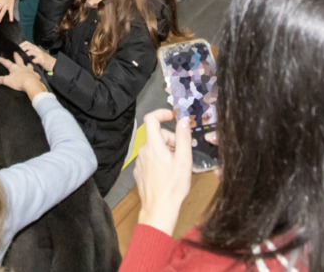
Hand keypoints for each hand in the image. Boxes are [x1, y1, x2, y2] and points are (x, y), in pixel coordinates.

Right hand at [0, 52, 45, 98]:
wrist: (30, 83)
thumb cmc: (18, 81)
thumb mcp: (7, 81)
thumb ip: (2, 79)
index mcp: (14, 68)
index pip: (7, 63)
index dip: (3, 60)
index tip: (0, 57)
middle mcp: (22, 67)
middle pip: (19, 60)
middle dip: (16, 56)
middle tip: (15, 52)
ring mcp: (29, 70)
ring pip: (29, 65)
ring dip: (28, 64)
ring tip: (28, 63)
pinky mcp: (35, 75)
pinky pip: (35, 74)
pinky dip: (35, 74)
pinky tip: (35, 75)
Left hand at [19, 41, 55, 72]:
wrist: (53, 63)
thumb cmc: (43, 59)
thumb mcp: (37, 54)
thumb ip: (31, 53)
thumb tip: (21, 53)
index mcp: (35, 48)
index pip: (27, 43)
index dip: (21, 45)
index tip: (16, 49)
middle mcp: (37, 50)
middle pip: (28, 46)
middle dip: (22, 49)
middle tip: (17, 54)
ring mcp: (40, 54)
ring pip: (31, 51)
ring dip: (25, 54)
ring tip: (21, 58)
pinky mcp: (42, 60)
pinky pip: (35, 60)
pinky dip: (31, 61)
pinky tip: (28, 63)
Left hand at [134, 109, 193, 235]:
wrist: (159, 209)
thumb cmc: (173, 187)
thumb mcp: (184, 160)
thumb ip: (184, 137)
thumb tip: (184, 120)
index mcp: (154, 145)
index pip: (151, 119)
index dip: (161, 113)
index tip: (172, 116)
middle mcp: (144, 151)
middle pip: (157, 135)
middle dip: (171, 140)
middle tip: (182, 153)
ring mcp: (140, 161)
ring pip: (155, 147)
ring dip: (166, 151)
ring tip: (177, 166)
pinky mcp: (140, 171)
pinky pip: (150, 159)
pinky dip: (160, 160)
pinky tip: (168, 174)